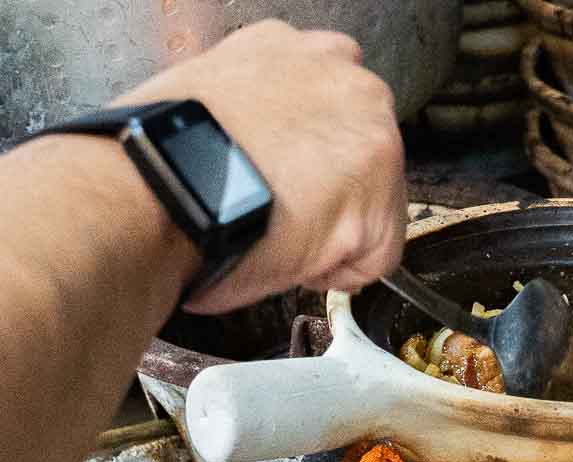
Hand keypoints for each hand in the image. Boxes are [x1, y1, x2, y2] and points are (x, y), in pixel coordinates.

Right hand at [119, 20, 407, 313]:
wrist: (163, 183)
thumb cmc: (163, 156)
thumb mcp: (201, 97)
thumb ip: (250, 108)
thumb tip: (255, 147)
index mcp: (289, 50)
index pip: (328, 99)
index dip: (313, 151)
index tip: (290, 176)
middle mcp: (341, 77)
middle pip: (362, 151)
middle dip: (331, 190)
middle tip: (281, 212)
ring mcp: (369, 129)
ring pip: (374, 203)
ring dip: (334, 231)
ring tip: (277, 234)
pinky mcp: (379, 189)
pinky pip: (378, 253)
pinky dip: (338, 269)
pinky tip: (293, 257)